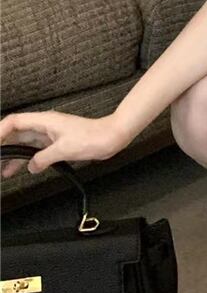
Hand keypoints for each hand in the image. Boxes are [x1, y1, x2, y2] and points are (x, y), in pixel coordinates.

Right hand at [0, 110, 128, 177]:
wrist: (111, 137)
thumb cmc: (92, 137)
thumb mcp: (64, 149)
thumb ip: (43, 158)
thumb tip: (31, 166)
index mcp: (44, 121)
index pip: (14, 122)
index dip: (0, 132)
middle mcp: (45, 126)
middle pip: (17, 133)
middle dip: (4, 146)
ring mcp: (51, 134)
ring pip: (25, 143)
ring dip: (14, 155)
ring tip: (4, 171)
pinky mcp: (57, 142)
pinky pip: (36, 150)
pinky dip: (28, 159)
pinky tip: (23, 169)